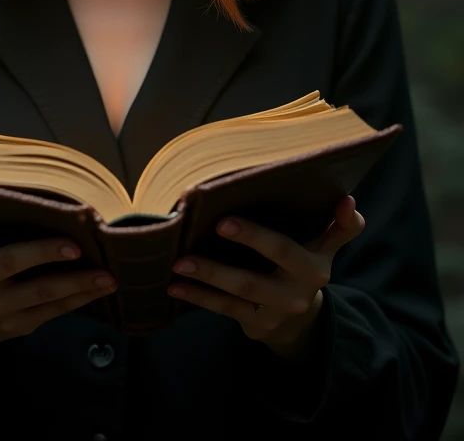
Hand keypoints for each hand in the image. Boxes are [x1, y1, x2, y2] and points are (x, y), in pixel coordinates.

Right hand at [0, 211, 116, 367]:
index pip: (10, 261)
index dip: (41, 253)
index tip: (72, 243)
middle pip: (38, 287)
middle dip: (71, 276)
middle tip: (101, 261)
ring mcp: (10, 319)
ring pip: (52, 304)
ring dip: (84, 290)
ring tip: (112, 277)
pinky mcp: (25, 327)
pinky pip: (56, 313)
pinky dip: (80, 300)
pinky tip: (101, 288)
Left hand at [167, 195, 364, 357]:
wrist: (298, 321)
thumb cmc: (303, 266)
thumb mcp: (325, 247)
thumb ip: (340, 226)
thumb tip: (348, 199)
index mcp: (316, 262)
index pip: (317, 237)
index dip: (323, 223)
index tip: (319, 203)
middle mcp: (300, 286)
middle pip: (277, 257)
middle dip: (251, 239)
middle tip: (219, 223)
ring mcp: (277, 307)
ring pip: (243, 287)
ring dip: (210, 273)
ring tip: (180, 261)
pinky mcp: (256, 323)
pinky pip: (224, 308)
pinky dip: (198, 296)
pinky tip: (175, 286)